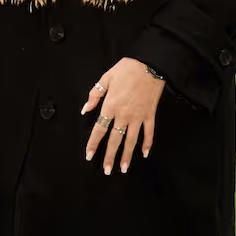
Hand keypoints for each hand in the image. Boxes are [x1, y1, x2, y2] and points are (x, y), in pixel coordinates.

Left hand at [80, 57, 165, 175]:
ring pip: (131, 140)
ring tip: (123, 169)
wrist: (150, 64)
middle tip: (107, 170)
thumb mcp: (106, 78)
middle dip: (110, 156)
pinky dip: (147, 143)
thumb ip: (95, 95)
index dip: (93, 143)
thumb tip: (85, 109)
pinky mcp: (150, 115)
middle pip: (115, 139)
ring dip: (127, 155)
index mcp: (110, 106)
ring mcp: (138, 116)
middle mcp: (123, 115)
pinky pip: (149, 132)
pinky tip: (144, 154)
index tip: (89, 156)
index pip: (99, 129)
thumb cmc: (126, 69)